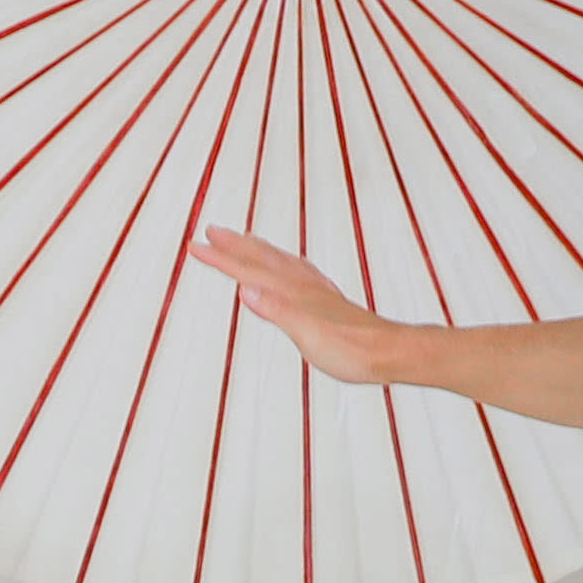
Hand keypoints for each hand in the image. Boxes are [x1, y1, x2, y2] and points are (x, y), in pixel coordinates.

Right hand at [188, 227, 399, 383]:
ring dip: (258, 249)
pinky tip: (289, 266)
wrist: (387, 352)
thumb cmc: (350, 349)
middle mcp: (303, 287)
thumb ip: (276, 310)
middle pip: (262, 259)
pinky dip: (286, 263)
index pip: (248, 272)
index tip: (195, 245)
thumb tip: (245, 290)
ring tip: (244, 238)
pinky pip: (300, 272)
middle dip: (234, 245)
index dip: (220, 258)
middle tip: (211, 230)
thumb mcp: (307, 334)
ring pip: (280, 262)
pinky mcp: (327, 301)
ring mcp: (316, 292)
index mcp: (292, 294)